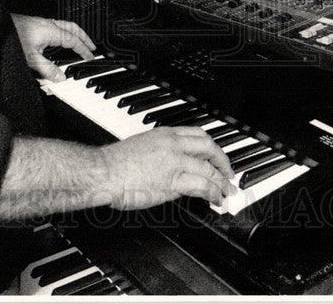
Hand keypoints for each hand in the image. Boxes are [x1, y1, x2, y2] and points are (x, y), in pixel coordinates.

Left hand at [11, 14, 95, 80]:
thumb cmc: (11, 38)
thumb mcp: (31, 59)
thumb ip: (47, 70)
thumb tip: (61, 77)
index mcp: (51, 31)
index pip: (74, 40)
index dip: (84, 49)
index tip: (90, 56)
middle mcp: (47, 24)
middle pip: (73, 28)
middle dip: (84, 37)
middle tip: (91, 46)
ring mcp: (40, 23)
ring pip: (64, 26)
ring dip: (74, 34)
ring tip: (77, 43)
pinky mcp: (33, 24)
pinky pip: (55, 26)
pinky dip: (63, 33)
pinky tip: (56, 41)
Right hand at [99, 127, 235, 208]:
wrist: (103, 172)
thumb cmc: (115, 163)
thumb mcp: (142, 146)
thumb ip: (161, 151)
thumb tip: (173, 164)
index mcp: (165, 133)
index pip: (198, 135)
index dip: (212, 147)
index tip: (217, 157)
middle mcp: (172, 144)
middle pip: (209, 148)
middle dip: (224, 162)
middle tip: (229, 175)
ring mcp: (174, 162)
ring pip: (209, 169)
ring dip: (221, 182)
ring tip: (225, 192)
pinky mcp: (172, 181)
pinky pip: (201, 186)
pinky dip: (213, 193)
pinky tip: (215, 198)